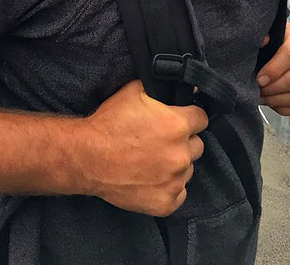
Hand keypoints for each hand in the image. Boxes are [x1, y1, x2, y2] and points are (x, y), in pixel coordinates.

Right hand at [82, 80, 207, 216]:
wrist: (88, 157)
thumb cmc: (109, 123)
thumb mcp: (134, 91)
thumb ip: (162, 89)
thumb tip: (185, 88)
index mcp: (177, 125)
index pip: (202, 118)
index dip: (190, 116)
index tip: (179, 118)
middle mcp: (181, 154)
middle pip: (196, 145)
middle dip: (182, 141)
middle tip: (161, 140)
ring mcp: (175, 181)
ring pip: (187, 169)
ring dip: (175, 164)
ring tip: (152, 159)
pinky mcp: (166, 202)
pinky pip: (179, 194)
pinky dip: (168, 187)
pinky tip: (151, 178)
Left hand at [257, 23, 289, 115]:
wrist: (273, 49)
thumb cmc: (267, 42)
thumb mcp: (262, 34)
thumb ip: (261, 35)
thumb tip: (263, 40)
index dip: (273, 70)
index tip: (259, 79)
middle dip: (273, 88)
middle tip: (257, 89)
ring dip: (276, 100)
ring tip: (261, 96)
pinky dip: (284, 109)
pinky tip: (271, 102)